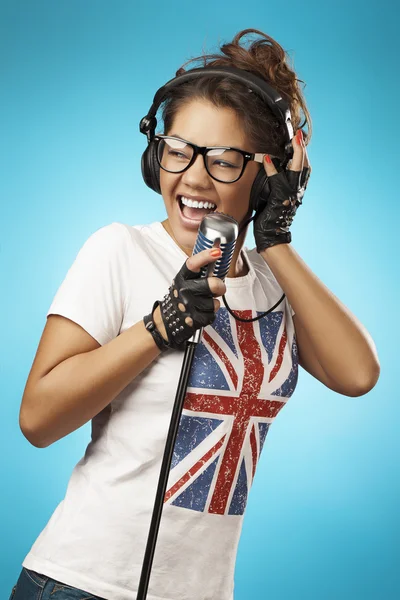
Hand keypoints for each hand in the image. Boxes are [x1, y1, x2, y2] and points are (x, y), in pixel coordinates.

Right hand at [154, 247, 225, 349]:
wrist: (167, 321)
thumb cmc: (180, 298)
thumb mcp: (184, 281)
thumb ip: (198, 272)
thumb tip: (217, 255)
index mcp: (182, 278)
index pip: (193, 264)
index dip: (206, 256)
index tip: (217, 252)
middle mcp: (184, 290)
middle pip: (212, 284)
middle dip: (219, 286)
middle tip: (217, 288)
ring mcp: (189, 306)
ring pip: (214, 302)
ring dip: (213, 303)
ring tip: (204, 303)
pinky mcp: (194, 320)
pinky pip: (212, 315)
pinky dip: (210, 314)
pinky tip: (201, 312)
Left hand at [253, 129, 310, 252]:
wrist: (272, 235)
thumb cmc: (271, 217)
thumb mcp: (275, 197)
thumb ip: (276, 183)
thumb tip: (269, 169)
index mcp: (297, 189)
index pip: (304, 167)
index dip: (303, 152)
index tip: (301, 138)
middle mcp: (297, 190)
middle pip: (305, 164)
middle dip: (302, 147)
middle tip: (300, 133)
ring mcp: (290, 193)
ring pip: (297, 169)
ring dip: (296, 153)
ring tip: (294, 139)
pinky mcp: (280, 197)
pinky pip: (278, 180)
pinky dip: (273, 169)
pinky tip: (268, 159)